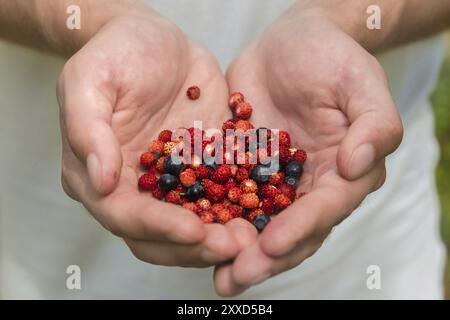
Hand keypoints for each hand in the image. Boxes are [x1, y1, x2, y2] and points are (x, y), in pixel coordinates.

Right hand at [58, 11, 255, 266]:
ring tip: (253, 237)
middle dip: (195, 245)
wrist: (158, 41)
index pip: (125, 215)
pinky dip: (238, 209)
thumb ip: (87, 128)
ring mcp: (171, 183)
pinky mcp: (202, 171)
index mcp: (98, 175)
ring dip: (220, 236)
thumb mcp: (90, 79)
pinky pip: (220, 197)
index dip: (158, 227)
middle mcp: (133, 189)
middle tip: (234, 245)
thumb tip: (101, 180)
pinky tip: (263, 212)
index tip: (194, 231)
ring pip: (192, 226)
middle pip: (159, 235)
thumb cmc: (118, 53)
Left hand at [214, 10, 402, 294]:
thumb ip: (374, 125)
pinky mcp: (243, 171)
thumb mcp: (360, 83)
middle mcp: (310, 187)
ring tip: (217, 277)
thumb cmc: (330, 58)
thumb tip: (358, 167)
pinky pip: (228, 198)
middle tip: (236, 276)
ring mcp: (274, 182)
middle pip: (292, 231)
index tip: (272, 244)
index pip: (324, 209)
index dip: (300, 228)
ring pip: (258, 224)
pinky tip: (193, 238)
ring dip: (237, 252)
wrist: (288, 44)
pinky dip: (214, 220)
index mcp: (344, 173)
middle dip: (265, 257)